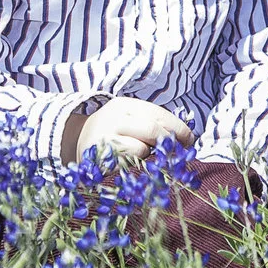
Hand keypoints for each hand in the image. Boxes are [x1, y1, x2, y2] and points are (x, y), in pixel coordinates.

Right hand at [61, 96, 193, 163]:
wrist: (78, 142)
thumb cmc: (113, 131)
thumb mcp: (130, 119)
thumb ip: (153, 123)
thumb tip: (186, 136)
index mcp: (126, 104)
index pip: (159, 114)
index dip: (178, 127)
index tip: (189, 139)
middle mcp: (115, 117)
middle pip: (153, 129)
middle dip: (170, 143)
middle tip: (178, 153)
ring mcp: (106, 137)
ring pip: (143, 147)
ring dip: (152, 155)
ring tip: (149, 154)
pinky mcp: (102, 157)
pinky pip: (129, 163)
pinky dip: (138, 163)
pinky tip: (134, 161)